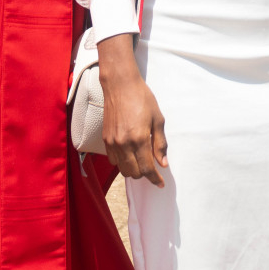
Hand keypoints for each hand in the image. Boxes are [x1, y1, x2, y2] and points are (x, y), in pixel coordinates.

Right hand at [97, 35, 166, 186]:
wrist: (120, 86)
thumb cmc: (142, 99)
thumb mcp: (158, 119)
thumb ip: (160, 143)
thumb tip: (163, 163)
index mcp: (139, 139)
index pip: (147, 168)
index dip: (155, 178)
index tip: (160, 183)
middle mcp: (123, 144)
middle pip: (134, 173)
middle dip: (144, 175)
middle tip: (152, 168)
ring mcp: (112, 143)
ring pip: (122, 169)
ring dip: (133, 170)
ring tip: (141, 161)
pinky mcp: (105, 139)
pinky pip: (112, 160)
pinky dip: (122, 162)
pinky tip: (129, 154)